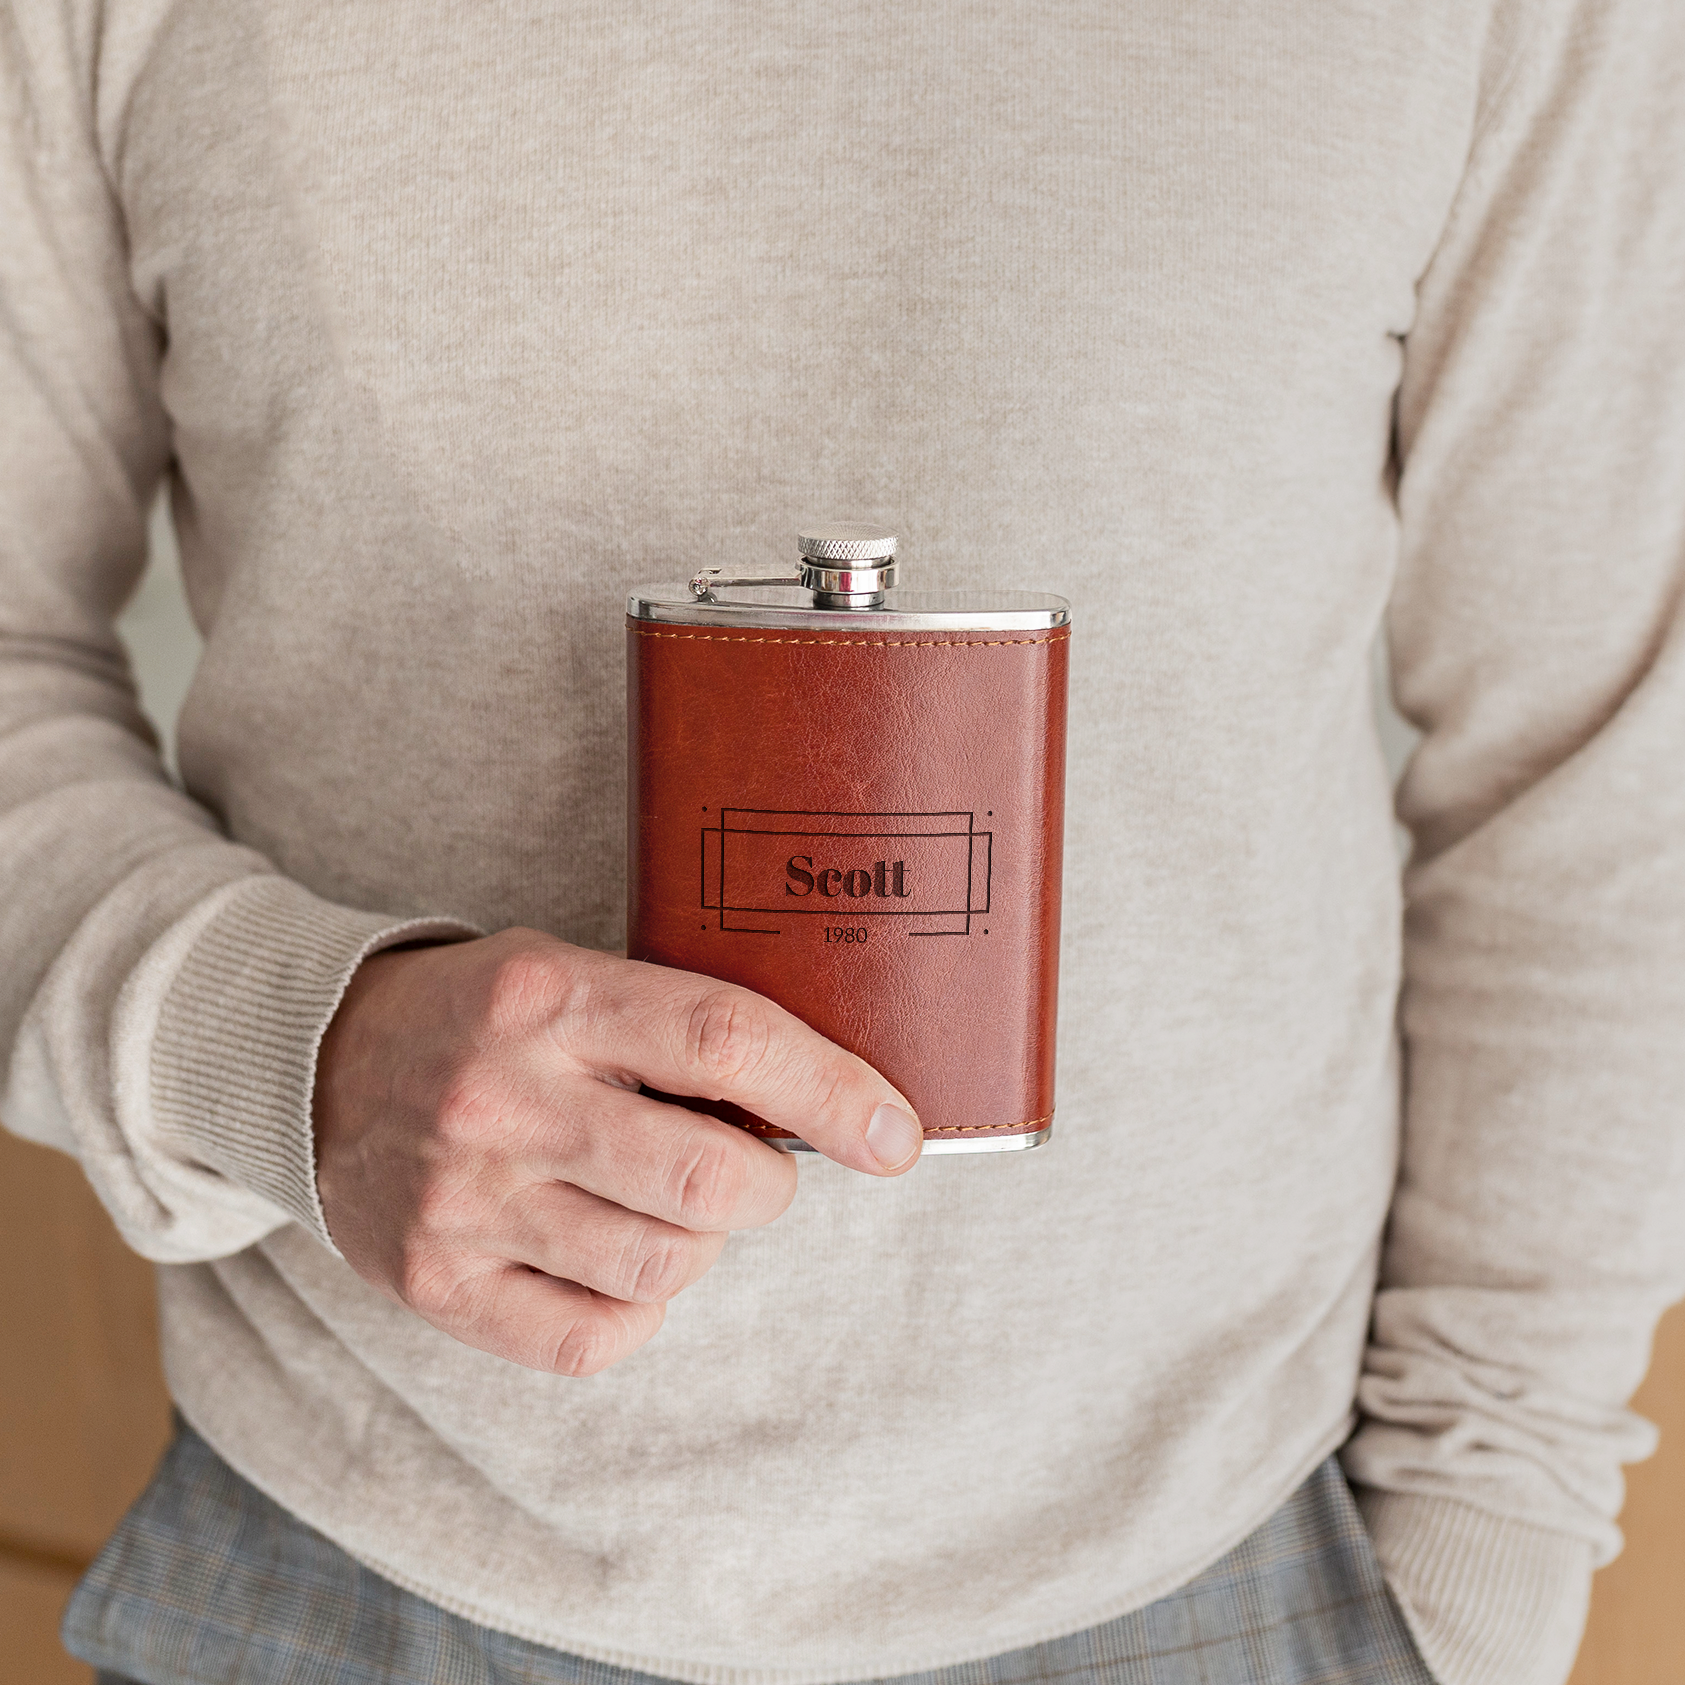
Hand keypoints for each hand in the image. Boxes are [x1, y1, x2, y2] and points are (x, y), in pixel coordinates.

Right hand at [312, 928, 921, 1374]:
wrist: (316, 1064)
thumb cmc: (486, 1016)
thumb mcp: (573, 971)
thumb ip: (680, 1025)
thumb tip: (830, 1104)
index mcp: (551, 995)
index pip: (724, 1039)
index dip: (831, 1090)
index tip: (897, 1133)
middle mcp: (504, 1098)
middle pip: (709, 1178)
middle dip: (769, 1183)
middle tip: (754, 1165)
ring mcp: (465, 1200)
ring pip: (664, 1264)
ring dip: (701, 1241)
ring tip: (661, 1198)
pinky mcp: (436, 1283)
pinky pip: (594, 1336)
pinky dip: (637, 1305)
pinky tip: (612, 1253)